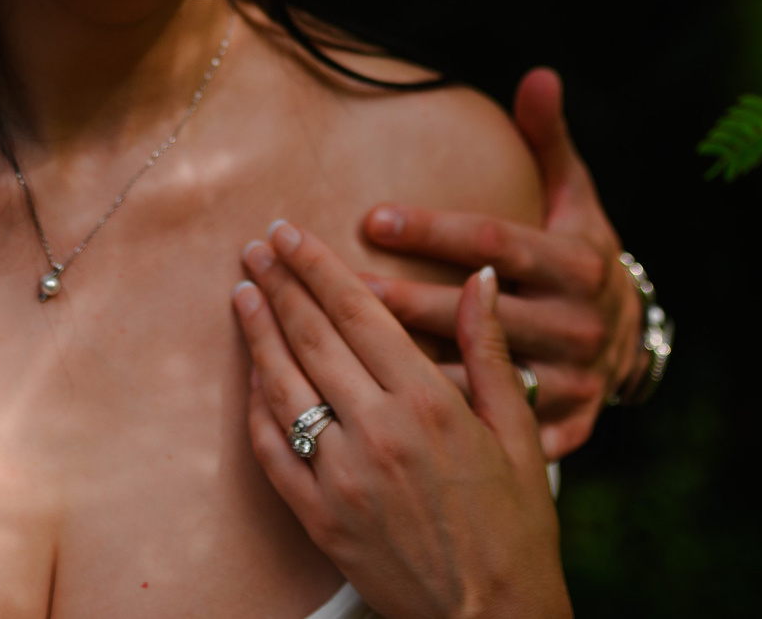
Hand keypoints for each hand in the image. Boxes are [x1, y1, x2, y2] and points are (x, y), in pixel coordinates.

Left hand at [235, 220, 569, 618]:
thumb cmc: (516, 527)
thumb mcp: (519, 433)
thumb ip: (489, 351)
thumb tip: (480, 278)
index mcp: (431, 403)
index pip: (359, 313)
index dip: (318, 267)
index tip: (289, 233)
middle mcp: (380, 432)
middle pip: (313, 338)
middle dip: (280, 285)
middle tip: (254, 248)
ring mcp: (342, 477)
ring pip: (284, 387)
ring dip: (257, 334)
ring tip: (242, 293)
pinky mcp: (319, 518)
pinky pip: (272, 451)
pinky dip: (257, 407)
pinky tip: (251, 375)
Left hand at [359, 68, 642, 457]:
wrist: (630, 350)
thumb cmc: (580, 262)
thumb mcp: (577, 201)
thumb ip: (549, 143)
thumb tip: (539, 75)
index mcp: (579, 270)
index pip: (494, 244)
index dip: (434, 230)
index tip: (372, 218)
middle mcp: (575, 331)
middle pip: (466, 314)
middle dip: (393, 296)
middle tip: (321, 282)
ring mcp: (564, 388)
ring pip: (462, 380)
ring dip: (390, 365)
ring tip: (321, 343)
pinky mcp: (553, 434)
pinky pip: (474, 433)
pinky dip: (421, 426)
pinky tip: (364, 411)